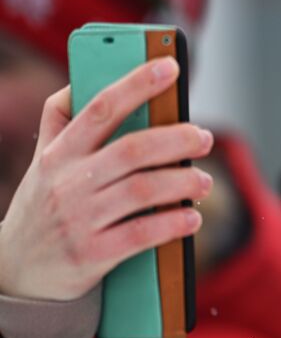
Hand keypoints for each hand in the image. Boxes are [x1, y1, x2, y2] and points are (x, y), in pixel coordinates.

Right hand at [0, 57, 213, 301]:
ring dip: (183, 181)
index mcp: (58, 154)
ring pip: (142, 190)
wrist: (16, 271)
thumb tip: (84, 78)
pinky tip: (191, 217)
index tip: (171, 65)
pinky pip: (141, 233)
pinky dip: (173, 223)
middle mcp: (67, 183)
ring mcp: (78, 220)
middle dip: (177, 139)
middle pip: (133, 150)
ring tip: (203, 180)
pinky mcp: (91, 255)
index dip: (137, 83)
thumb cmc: (43, 205)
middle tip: (204, 138)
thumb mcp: (43, 160)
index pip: (101, 109)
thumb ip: (62, 119)